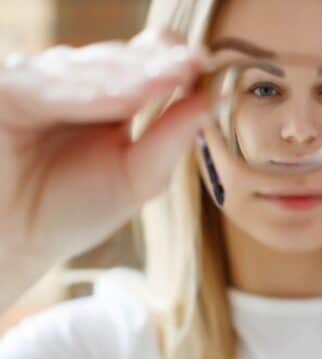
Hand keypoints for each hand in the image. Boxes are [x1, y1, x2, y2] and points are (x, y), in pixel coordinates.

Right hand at [0, 28, 209, 290]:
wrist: (13, 244)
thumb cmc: (72, 212)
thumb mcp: (136, 177)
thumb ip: (169, 140)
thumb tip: (210, 103)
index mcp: (110, 100)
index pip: (145, 68)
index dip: (173, 65)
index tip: (205, 66)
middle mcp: (75, 84)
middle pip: (120, 61)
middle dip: (158, 64)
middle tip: (193, 64)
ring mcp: (39, 82)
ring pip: (88, 69)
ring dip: (131, 74)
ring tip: (169, 77)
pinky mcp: (5, 90)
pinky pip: (49, 88)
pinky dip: (87, 93)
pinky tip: (124, 97)